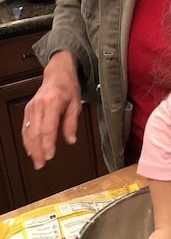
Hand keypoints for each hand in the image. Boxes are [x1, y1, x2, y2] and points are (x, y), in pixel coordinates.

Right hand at [22, 51, 80, 169]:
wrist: (57, 74)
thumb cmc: (68, 88)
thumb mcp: (76, 104)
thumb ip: (72, 123)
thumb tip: (71, 140)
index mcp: (52, 103)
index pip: (47, 128)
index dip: (47, 144)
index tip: (50, 156)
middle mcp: (39, 106)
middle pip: (35, 132)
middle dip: (37, 150)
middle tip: (41, 164)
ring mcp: (31, 108)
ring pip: (28, 132)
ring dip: (31, 148)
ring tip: (36, 161)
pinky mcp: (28, 110)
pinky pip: (25, 128)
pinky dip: (27, 141)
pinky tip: (31, 150)